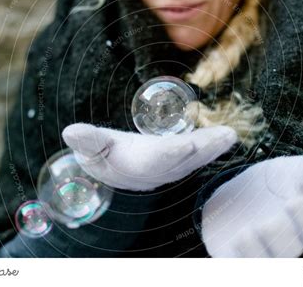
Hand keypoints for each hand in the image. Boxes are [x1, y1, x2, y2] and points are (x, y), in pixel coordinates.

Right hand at [62, 123, 237, 190]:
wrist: (114, 169)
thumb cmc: (102, 154)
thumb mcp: (91, 146)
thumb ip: (86, 140)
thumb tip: (70, 132)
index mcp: (136, 165)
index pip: (155, 160)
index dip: (170, 153)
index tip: (188, 143)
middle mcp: (157, 169)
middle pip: (184, 160)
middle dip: (205, 150)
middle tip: (226, 137)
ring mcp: (171, 167)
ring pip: (195, 159)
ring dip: (214, 148)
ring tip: (231, 136)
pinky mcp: (179, 161)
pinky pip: (198, 155)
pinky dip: (212, 146)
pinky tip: (227, 137)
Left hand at [201, 139, 302, 256]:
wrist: (232, 198)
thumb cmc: (271, 186)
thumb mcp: (292, 171)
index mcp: (302, 224)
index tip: (293, 199)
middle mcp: (284, 244)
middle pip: (290, 250)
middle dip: (280, 237)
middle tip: (266, 222)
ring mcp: (260, 254)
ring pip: (266, 264)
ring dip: (257, 252)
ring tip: (247, 232)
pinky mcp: (236, 259)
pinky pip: (240, 267)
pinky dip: (239, 258)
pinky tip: (234, 241)